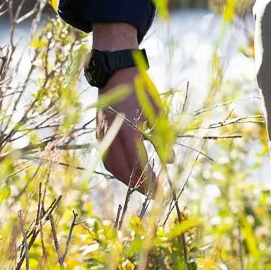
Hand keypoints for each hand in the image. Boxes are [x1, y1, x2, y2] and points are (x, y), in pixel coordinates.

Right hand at [97, 73, 156, 195]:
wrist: (116, 75)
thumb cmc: (141, 92)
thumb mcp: (157, 113)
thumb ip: (162, 138)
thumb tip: (171, 161)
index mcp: (128, 130)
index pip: (137, 163)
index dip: (147, 179)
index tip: (158, 190)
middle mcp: (112, 135)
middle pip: (121, 169)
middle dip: (136, 184)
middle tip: (151, 194)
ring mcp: (103, 135)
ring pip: (111, 165)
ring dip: (124, 179)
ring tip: (140, 187)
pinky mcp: (99, 133)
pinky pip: (106, 157)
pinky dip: (116, 168)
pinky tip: (127, 173)